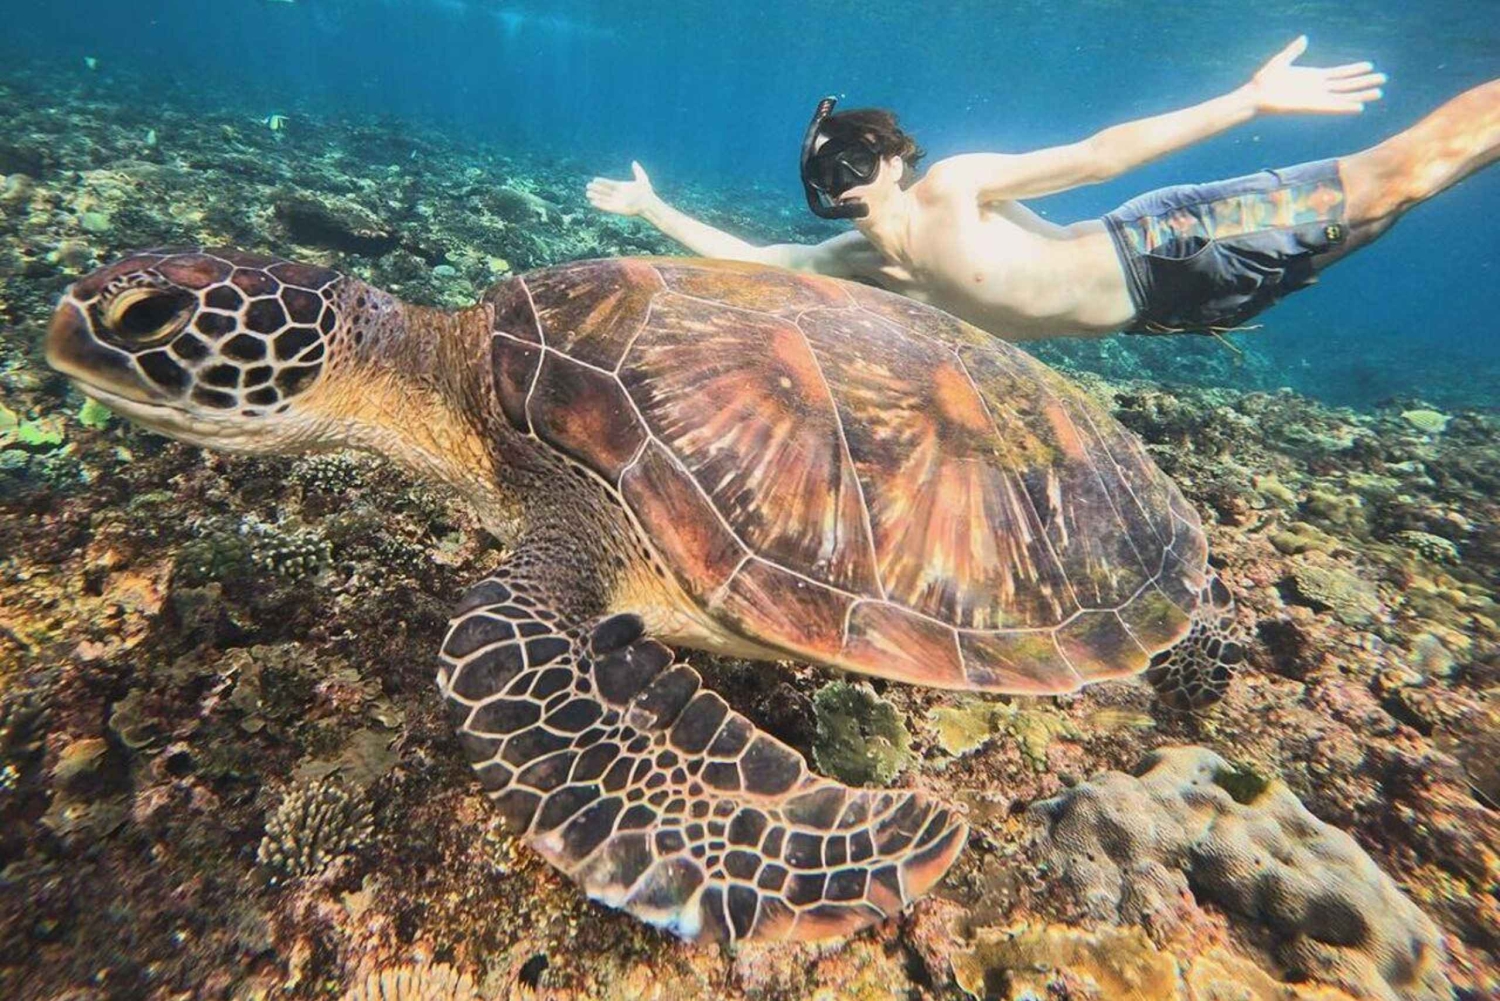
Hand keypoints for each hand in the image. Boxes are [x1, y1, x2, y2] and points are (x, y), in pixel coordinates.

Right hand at [586, 161, 657, 216]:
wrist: (648, 204)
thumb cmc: (647, 192)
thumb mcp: (642, 179)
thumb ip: (638, 170)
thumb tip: (634, 162)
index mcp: (621, 187)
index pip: (609, 184)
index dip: (602, 182)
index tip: (594, 180)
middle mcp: (618, 194)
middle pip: (604, 191)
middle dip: (596, 189)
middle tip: (588, 186)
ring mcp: (617, 202)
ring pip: (603, 199)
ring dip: (595, 197)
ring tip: (587, 194)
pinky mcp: (616, 209)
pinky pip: (606, 207)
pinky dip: (599, 205)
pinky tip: (592, 202)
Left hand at [1245, 36, 1385, 114]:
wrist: (1254, 95)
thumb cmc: (1264, 80)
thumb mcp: (1282, 61)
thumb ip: (1294, 51)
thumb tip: (1304, 38)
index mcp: (1313, 77)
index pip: (1339, 73)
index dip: (1354, 70)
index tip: (1370, 66)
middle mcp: (1317, 88)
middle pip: (1346, 85)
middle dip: (1364, 82)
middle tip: (1382, 80)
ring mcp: (1315, 98)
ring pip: (1344, 96)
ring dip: (1361, 95)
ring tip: (1378, 93)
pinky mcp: (1310, 107)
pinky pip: (1332, 107)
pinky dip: (1345, 107)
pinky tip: (1359, 107)